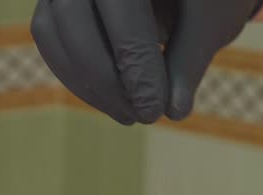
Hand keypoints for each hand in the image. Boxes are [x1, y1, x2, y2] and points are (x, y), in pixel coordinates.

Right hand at [31, 0, 262, 124]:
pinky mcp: (57, 0)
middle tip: (141, 116)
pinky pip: (50, 38)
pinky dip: (76, 75)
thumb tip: (174, 110)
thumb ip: (189, 60)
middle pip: (73, 15)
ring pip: (52, 29)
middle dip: (104, 76)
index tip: (154, 109)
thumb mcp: (212, 18)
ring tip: (129, 115)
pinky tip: (113, 102)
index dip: (135, 62)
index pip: (122, 6)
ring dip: (86, 82)